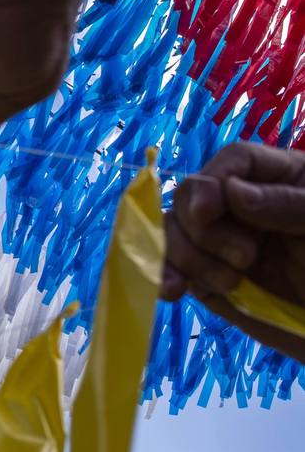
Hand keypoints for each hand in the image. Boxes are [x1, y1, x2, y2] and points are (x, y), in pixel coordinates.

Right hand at [164, 142, 304, 358]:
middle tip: (246, 259)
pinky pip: (172, 268)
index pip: (234, 162)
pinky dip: (164, 275)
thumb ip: (287, 204)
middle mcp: (241, 207)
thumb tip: (231, 190)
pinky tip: (170, 289)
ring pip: (173, 231)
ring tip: (231, 284)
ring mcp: (220, 244)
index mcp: (278, 181)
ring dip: (189, 257)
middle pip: (193, 196)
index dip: (212, 181)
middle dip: (204, 228)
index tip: (207, 210)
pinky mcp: (207, 278)